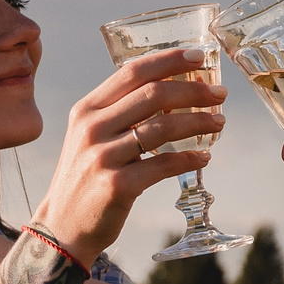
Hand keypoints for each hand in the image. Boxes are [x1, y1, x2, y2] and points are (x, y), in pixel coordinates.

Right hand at [31, 46, 226, 263]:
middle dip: (194, 91)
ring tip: (219, 122)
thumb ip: (121, 112)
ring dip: (198, 123)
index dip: (170, 60)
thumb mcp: (91, 136)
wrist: (62, 226)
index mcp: (87, 109)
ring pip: (162, 127)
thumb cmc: (85, 176)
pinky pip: (163, 165)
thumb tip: (174, 90)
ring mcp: (102, 156)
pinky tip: (204, 157)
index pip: (133, 71)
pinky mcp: (117, 186)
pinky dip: (189, 159)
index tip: (201, 56)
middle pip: (153, 94)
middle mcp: (92, 128)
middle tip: (220, 94)